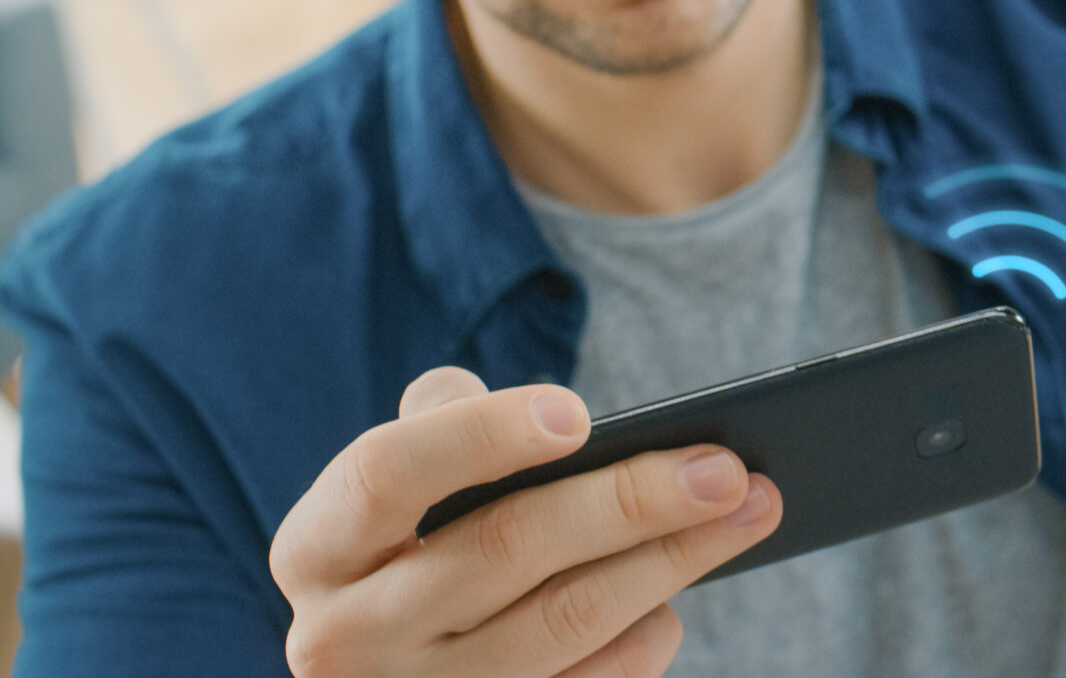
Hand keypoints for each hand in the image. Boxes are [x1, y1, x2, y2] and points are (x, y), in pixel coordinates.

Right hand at [271, 367, 781, 677]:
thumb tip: (560, 416)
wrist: (395, 673)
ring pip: (565, 622)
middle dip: (633, 499)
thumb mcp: (406, 489)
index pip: (386, 474)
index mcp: (317, 549)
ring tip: (748, 511)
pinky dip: (646, 634)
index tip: (580, 414)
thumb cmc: (418, 544)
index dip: (481, 437)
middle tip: (728, 467)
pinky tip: (680, 594)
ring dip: (672, 562)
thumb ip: (448, 426)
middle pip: (507, 549)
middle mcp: (344, 637)